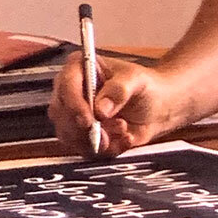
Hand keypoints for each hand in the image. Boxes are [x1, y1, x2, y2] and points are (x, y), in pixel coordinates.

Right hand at [48, 53, 187, 157]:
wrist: (157, 108)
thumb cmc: (144, 86)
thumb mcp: (136, 80)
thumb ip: (119, 90)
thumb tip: (101, 108)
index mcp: (80, 67)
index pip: (66, 85)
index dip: (74, 105)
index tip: (88, 120)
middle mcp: (72, 91)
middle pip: (61, 114)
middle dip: (85, 128)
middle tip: (108, 133)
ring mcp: (75, 116)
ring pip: (70, 135)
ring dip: (98, 140)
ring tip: (123, 130)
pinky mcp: (83, 136)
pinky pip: (84, 150)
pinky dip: (105, 150)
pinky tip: (123, 141)